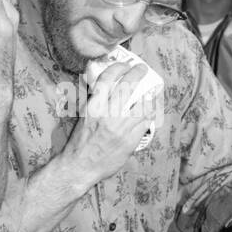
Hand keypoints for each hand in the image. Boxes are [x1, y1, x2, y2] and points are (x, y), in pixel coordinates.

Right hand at [64, 62, 155, 184]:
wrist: (80, 167)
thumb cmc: (79, 142)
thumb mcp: (83, 117)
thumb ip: (95, 102)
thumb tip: (105, 86)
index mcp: (92, 107)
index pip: (106, 79)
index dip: (118, 68)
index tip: (124, 65)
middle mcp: (107, 115)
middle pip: (127, 87)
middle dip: (137, 73)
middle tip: (142, 69)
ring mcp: (120, 128)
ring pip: (141, 104)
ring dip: (148, 95)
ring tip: (151, 92)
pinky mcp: (130, 140)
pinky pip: (146, 122)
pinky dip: (150, 114)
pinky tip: (151, 110)